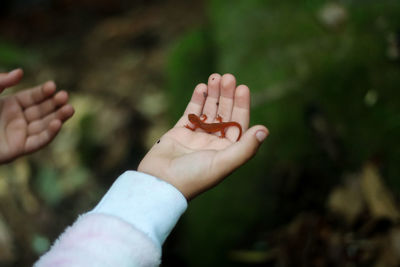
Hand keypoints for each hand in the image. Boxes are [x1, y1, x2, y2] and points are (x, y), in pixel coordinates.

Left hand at [0, 69, 73, 162]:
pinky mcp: (17, 149)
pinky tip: (58, 123)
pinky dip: (49, 134)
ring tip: (70, 109)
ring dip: (58, 118)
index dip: (44, 92)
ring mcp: (18, 135)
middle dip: (55, 104)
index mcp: (10, 105)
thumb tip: (21, 72)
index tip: (52, 86)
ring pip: (44, 125)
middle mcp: (17, 120)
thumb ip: (0, 82)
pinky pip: (37, 142)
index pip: (34, 97)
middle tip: (65, 97)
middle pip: (42, 111)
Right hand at [138, 73, 267, 199]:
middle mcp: (213, 144)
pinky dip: (196, 100)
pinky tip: (202, 87)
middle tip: (227, 77)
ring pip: (207, 111)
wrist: (160, 183)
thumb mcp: (224, 163)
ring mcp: (196, 137)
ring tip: (214, 77)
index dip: (242, 106)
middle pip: (223, 114)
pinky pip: (190, 113)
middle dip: (226, 96)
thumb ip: (246, 147)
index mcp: (226, 151)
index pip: (238, 124)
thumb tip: (265, 130)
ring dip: (213, 95)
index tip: (243, 88)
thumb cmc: (194, 176)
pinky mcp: (179, 133)